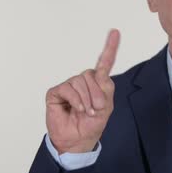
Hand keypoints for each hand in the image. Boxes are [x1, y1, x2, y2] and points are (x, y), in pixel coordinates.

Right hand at [45, 29, 119, 153]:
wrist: (77, 140)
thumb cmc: (91, 124)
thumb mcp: (105, 107)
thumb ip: (105, 89)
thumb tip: (98, 74)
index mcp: (97, 83)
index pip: (103, 63)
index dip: (110, 48)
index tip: (115, 32)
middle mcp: (83, 82)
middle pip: (90, 74)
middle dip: (96, 93)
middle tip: (96, 108)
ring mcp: (69, 86)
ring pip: (79, 81)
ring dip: (86, 99)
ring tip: (86, 111)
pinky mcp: (56, 92)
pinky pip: (67, 88)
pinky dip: (75, 99)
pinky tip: (77, 109)